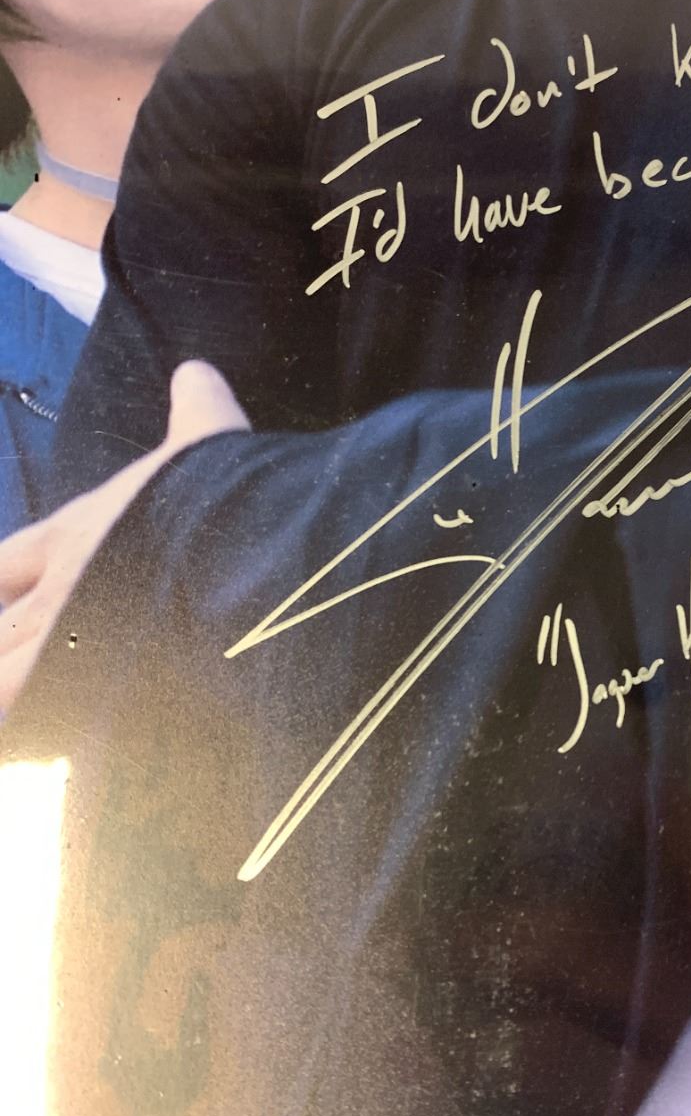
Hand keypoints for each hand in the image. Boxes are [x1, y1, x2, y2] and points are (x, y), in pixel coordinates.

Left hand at [0, 362, 248, 712]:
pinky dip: (25, 733)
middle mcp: (57, 595)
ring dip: (9, 688)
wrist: (241, 563)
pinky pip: (33, 723)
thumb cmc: (219, 504)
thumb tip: (195, 369)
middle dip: (2, 638)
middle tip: (6, 646)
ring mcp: (64, 649)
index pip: (7, 561)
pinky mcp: (84, 697)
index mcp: (77, 534)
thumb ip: (198, 411)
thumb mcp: (208, 445)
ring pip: (6, 676)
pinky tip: (26, 747)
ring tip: (15, 714)